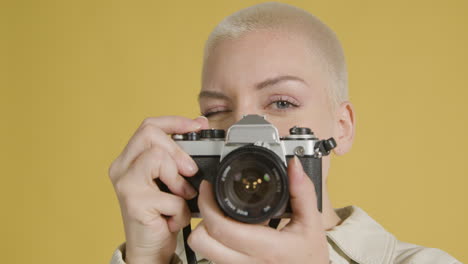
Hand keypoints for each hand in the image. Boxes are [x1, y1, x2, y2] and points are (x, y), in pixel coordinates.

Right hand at [108, 116, 208, 263]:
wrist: (150, 249)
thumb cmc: (161, 213)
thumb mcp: (170, 179)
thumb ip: (178, 156)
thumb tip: (200, 126)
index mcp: (129, 159)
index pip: (149, 126)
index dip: (175, 121)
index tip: (197, 125)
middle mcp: (121, 168)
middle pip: (150, 134)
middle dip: (178, 151)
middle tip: (190, 171)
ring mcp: (125, 185)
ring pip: (157, 157)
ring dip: (179, 180)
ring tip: (180, 197)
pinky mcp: (135, 203)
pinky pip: (170, 195)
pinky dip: (180, 209)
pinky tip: (173, 218)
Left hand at [188, 156, 328, 263]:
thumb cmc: (311, 257)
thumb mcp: (312, 224)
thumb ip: (303, 192)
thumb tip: (294, 166)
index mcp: (266, 248)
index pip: (221, 228)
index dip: (207, 204)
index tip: (209, 187)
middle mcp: (248, 263)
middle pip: (201, 242)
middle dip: (202, 218)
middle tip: (211, 201)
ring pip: (204, 251)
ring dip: (207, 231)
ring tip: (222, 216)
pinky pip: (214, 258)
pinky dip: (216, 243)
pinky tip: (232, 232)